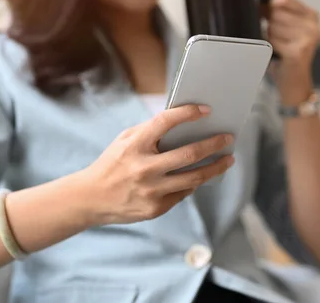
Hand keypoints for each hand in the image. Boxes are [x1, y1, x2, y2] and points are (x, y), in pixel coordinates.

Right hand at [77, 105, 234, 224]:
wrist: (91, 199)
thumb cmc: (111, 164)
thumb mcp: (123, 141)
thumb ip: (149, 131)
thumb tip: (182, 122)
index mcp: (134, 146)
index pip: (165, 122)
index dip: (188, 113)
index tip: (206, 110)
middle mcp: (144, 168)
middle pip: (189, 154)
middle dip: (214, 144)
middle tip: (228, 137)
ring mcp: (151, 191)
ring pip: (194, 178)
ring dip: (215, 167)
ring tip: (227, 160)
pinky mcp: (156, 208)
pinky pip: (183, 193)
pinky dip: (193, 182)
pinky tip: (201, 175)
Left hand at [267, 0, 319, 102]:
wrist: (294, 83)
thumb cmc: (287, 56)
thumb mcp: (286, 28)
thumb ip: (277, 12)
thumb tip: (261, 4)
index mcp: (312, 16)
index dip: (270, 6)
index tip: (268, 16)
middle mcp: (313, 26)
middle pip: (276, 12)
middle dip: (269, 25)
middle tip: (278, 39)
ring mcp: (308, 39)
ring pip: (272, 26)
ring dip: (269, 37)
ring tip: (279, 48)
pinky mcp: (298, 52)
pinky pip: (271, 41)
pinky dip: (269, 48)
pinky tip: (277, 54)